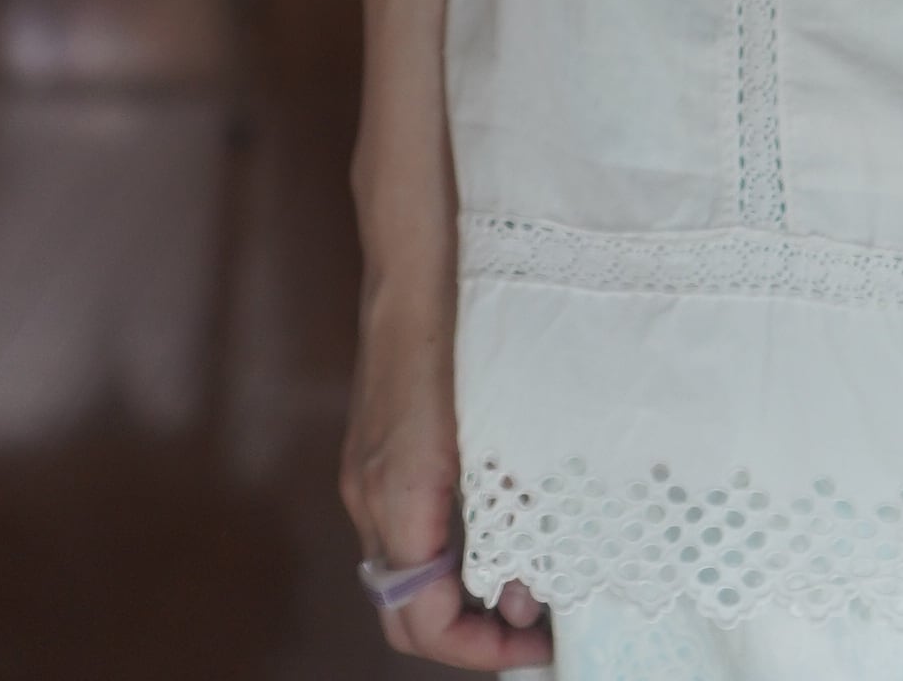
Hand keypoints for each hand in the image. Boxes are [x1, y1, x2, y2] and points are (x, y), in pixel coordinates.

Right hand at [341, 285, 552, 667]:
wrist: (418, 260)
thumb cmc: (464, 331)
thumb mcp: (506, 429)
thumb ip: (515, 512)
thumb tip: (522, 593)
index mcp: (401, 500)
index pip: (423, 621)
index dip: (480, 651)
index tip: (537, 648)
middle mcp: (369, 498)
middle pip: (403, 611)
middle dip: (467, 635)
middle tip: (534, 631)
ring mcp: (365, 475)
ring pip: (401, 572)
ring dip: (457, 595)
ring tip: (527, 580)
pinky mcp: (375, 452)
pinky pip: (400, 531)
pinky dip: (445, 553)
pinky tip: (497, 529)